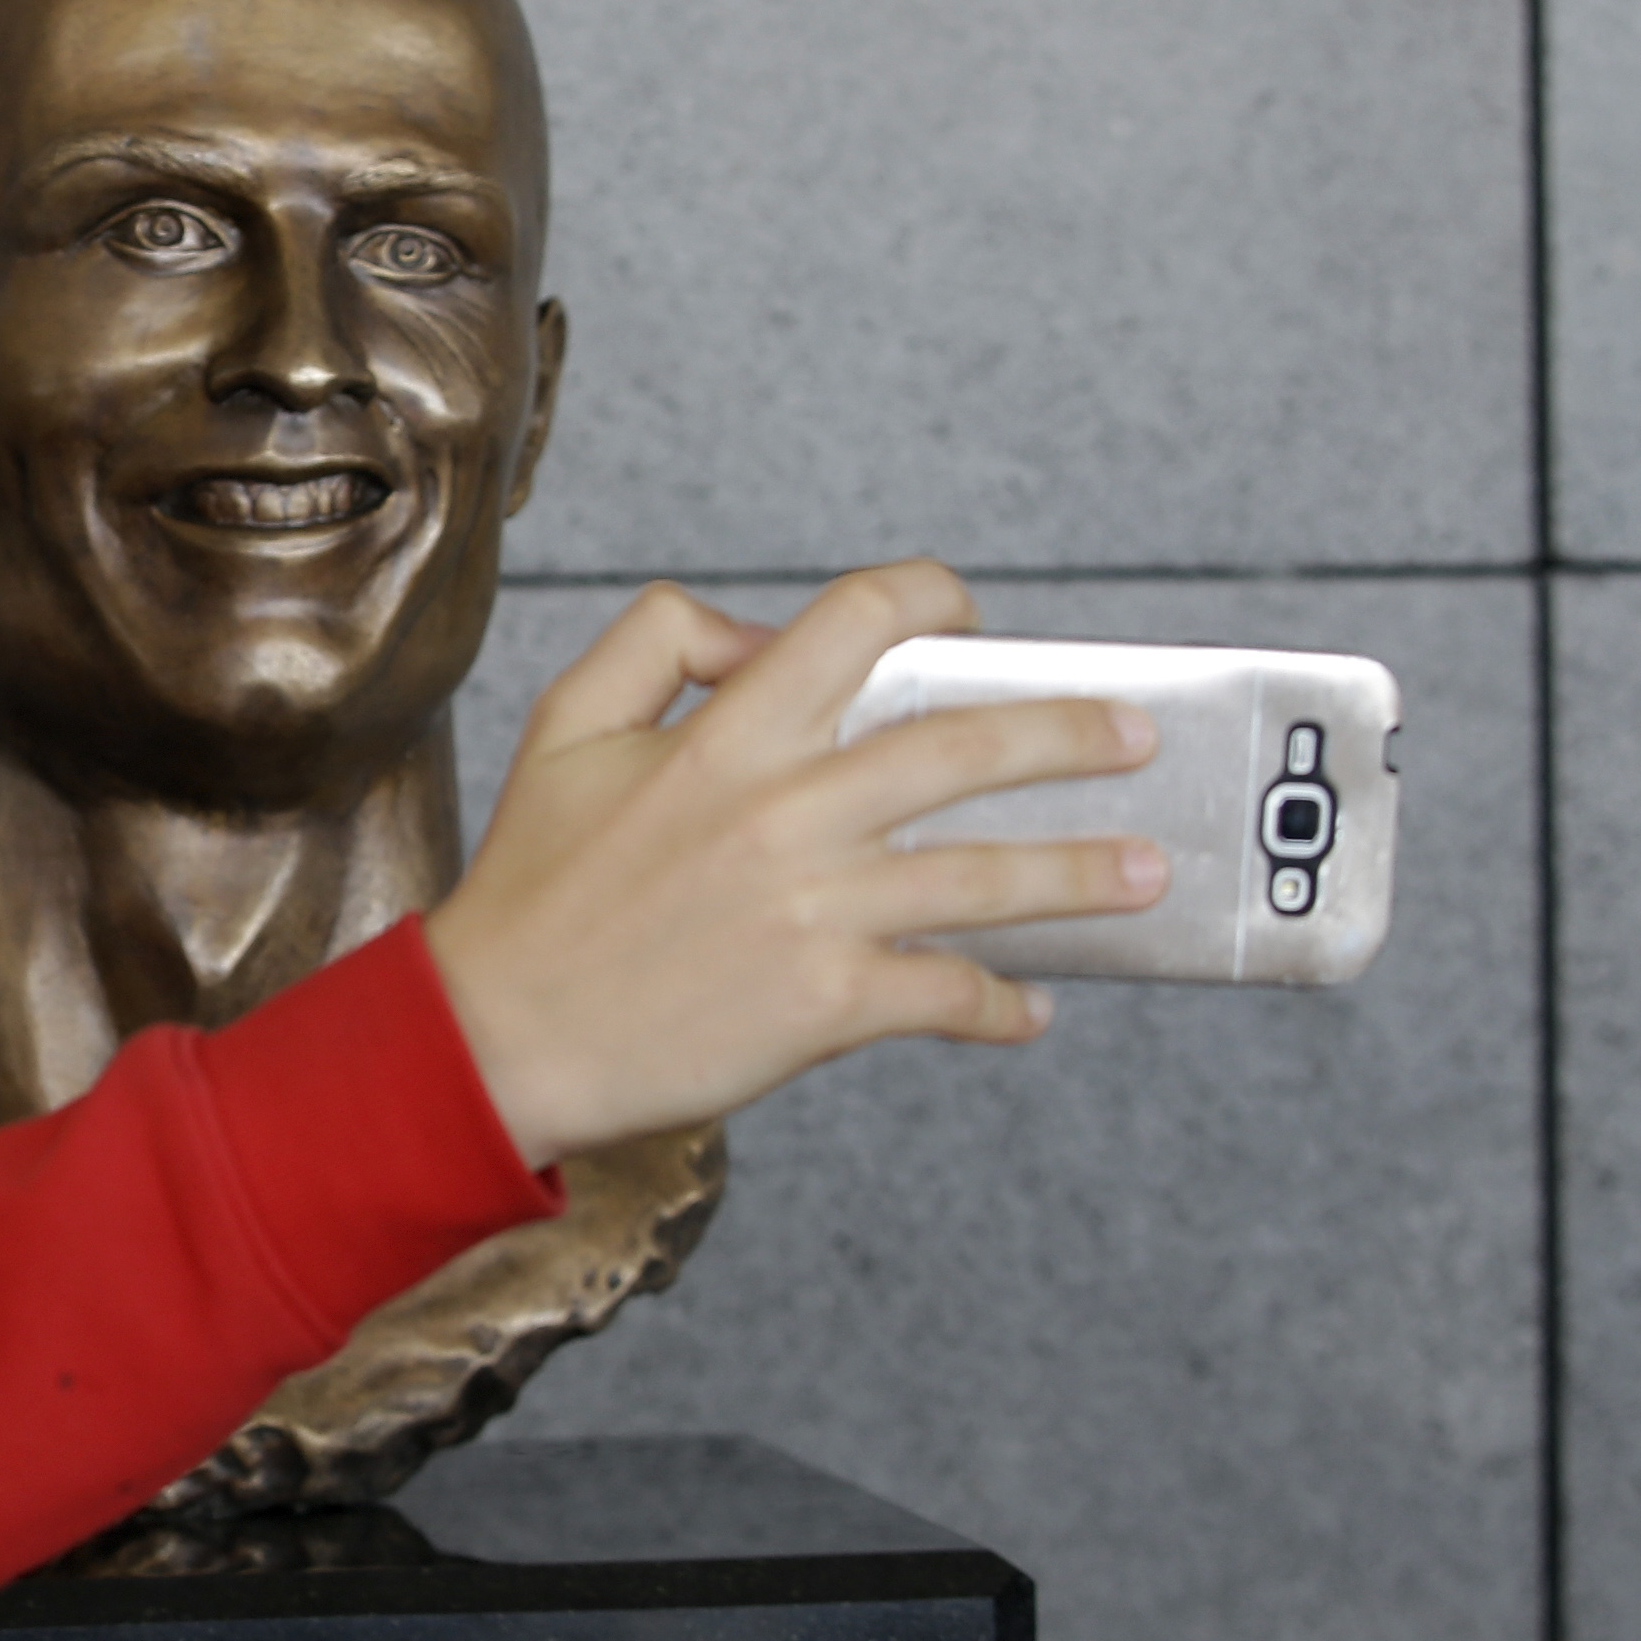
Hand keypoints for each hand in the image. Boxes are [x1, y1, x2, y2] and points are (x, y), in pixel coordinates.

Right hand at [423, 562, 1165, 1168]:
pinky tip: (1029, 1008)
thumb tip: (756, 632)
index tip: (968, 616)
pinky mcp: (822, 1004)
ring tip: (1146, 870)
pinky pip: (943, 993)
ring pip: (982, 875)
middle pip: (961, 745)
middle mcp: (783, 811)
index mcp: (725, 734)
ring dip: (1079, 872)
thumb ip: (656, 643)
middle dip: (1068, 733)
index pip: (855, 621)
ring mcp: (812, 910)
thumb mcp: (565, 726)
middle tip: (1133, 735)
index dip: (929, 600)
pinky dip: (998, 1004)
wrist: (493, 1040)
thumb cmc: (529, 890)